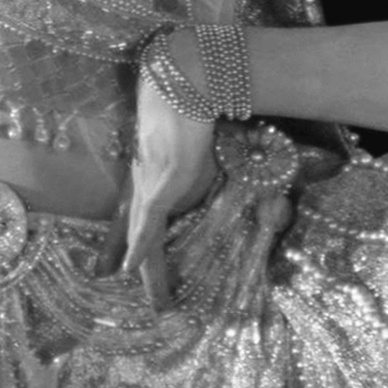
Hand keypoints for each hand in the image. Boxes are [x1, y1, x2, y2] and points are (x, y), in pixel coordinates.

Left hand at [96, 35, 216, 310]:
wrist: (185, 83)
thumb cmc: (197, 114)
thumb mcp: (210, 157)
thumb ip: (217, 179)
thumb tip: (256, 197)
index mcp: (157, 181)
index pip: (151, 224)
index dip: (150, 251)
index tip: (148, 277)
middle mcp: (147, 186)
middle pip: (145, 237)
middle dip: (152, 271)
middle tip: (159, 304)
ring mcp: (150, 186)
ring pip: (144, 237)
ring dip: (149, 271)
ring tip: (156, 301)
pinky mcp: (157, 184)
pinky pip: (146, 224)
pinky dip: (140, 248)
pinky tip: (130, 271)